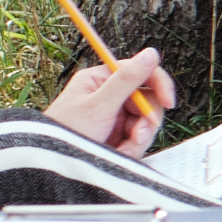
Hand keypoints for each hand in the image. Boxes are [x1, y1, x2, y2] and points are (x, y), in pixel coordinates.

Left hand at [44, 49, 175, 153]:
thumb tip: (151, 53)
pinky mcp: (116, 137)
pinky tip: (118, 154)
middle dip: (146, 121)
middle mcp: (108, 96)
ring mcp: (113, 118)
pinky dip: (132, 150)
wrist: (53, 167)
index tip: (169, 101)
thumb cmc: (65, 133)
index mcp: (100, 80)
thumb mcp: (99, 105)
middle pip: (147, 100)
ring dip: (138, 139)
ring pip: (145, 123)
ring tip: (123, 150)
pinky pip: (138, 140)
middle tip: (138, 135)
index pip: (139, 72)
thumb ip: (126, 80)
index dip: (158, 85)